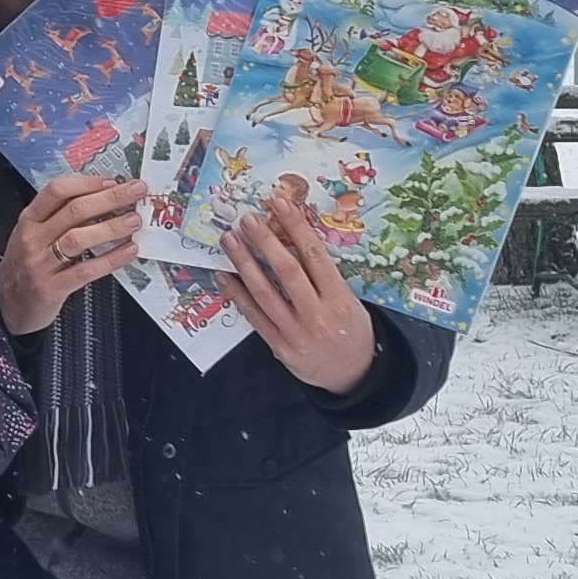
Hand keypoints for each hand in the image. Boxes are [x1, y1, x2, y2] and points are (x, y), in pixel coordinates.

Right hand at [0, 174, 145, 333]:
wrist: (7, 304)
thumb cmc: (26, 264)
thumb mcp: (34, 235)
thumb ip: (60, 218)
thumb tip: (104, 198)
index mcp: (29, 219)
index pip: (57, 191)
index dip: (87, 183)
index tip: (113, 180)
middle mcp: (33, 238)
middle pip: (73, 211)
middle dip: (109, 198)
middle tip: (136, 191)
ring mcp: (40, 264)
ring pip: (78, 238)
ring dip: (111, 227)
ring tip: (135, 220)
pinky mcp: (51, 288)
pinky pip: (85, 270)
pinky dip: (110, 260)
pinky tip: (129, 251)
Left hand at [224, 190, 380, 395]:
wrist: (353, 375)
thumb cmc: (351, 331)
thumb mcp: (350, 301)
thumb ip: (326, 276)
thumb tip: (296, 238)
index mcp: (339, 299)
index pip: (316, 256)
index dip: (296, 226)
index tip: (280, 203)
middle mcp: (317, 315)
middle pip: (288, 272)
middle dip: (265, 241)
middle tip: (247, 219)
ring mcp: (295, 332)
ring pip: (265, 293)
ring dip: (244, 263)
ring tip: (229, 240)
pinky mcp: (279, 345)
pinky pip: (254, 316)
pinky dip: (237, 294)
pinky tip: (224, 275)